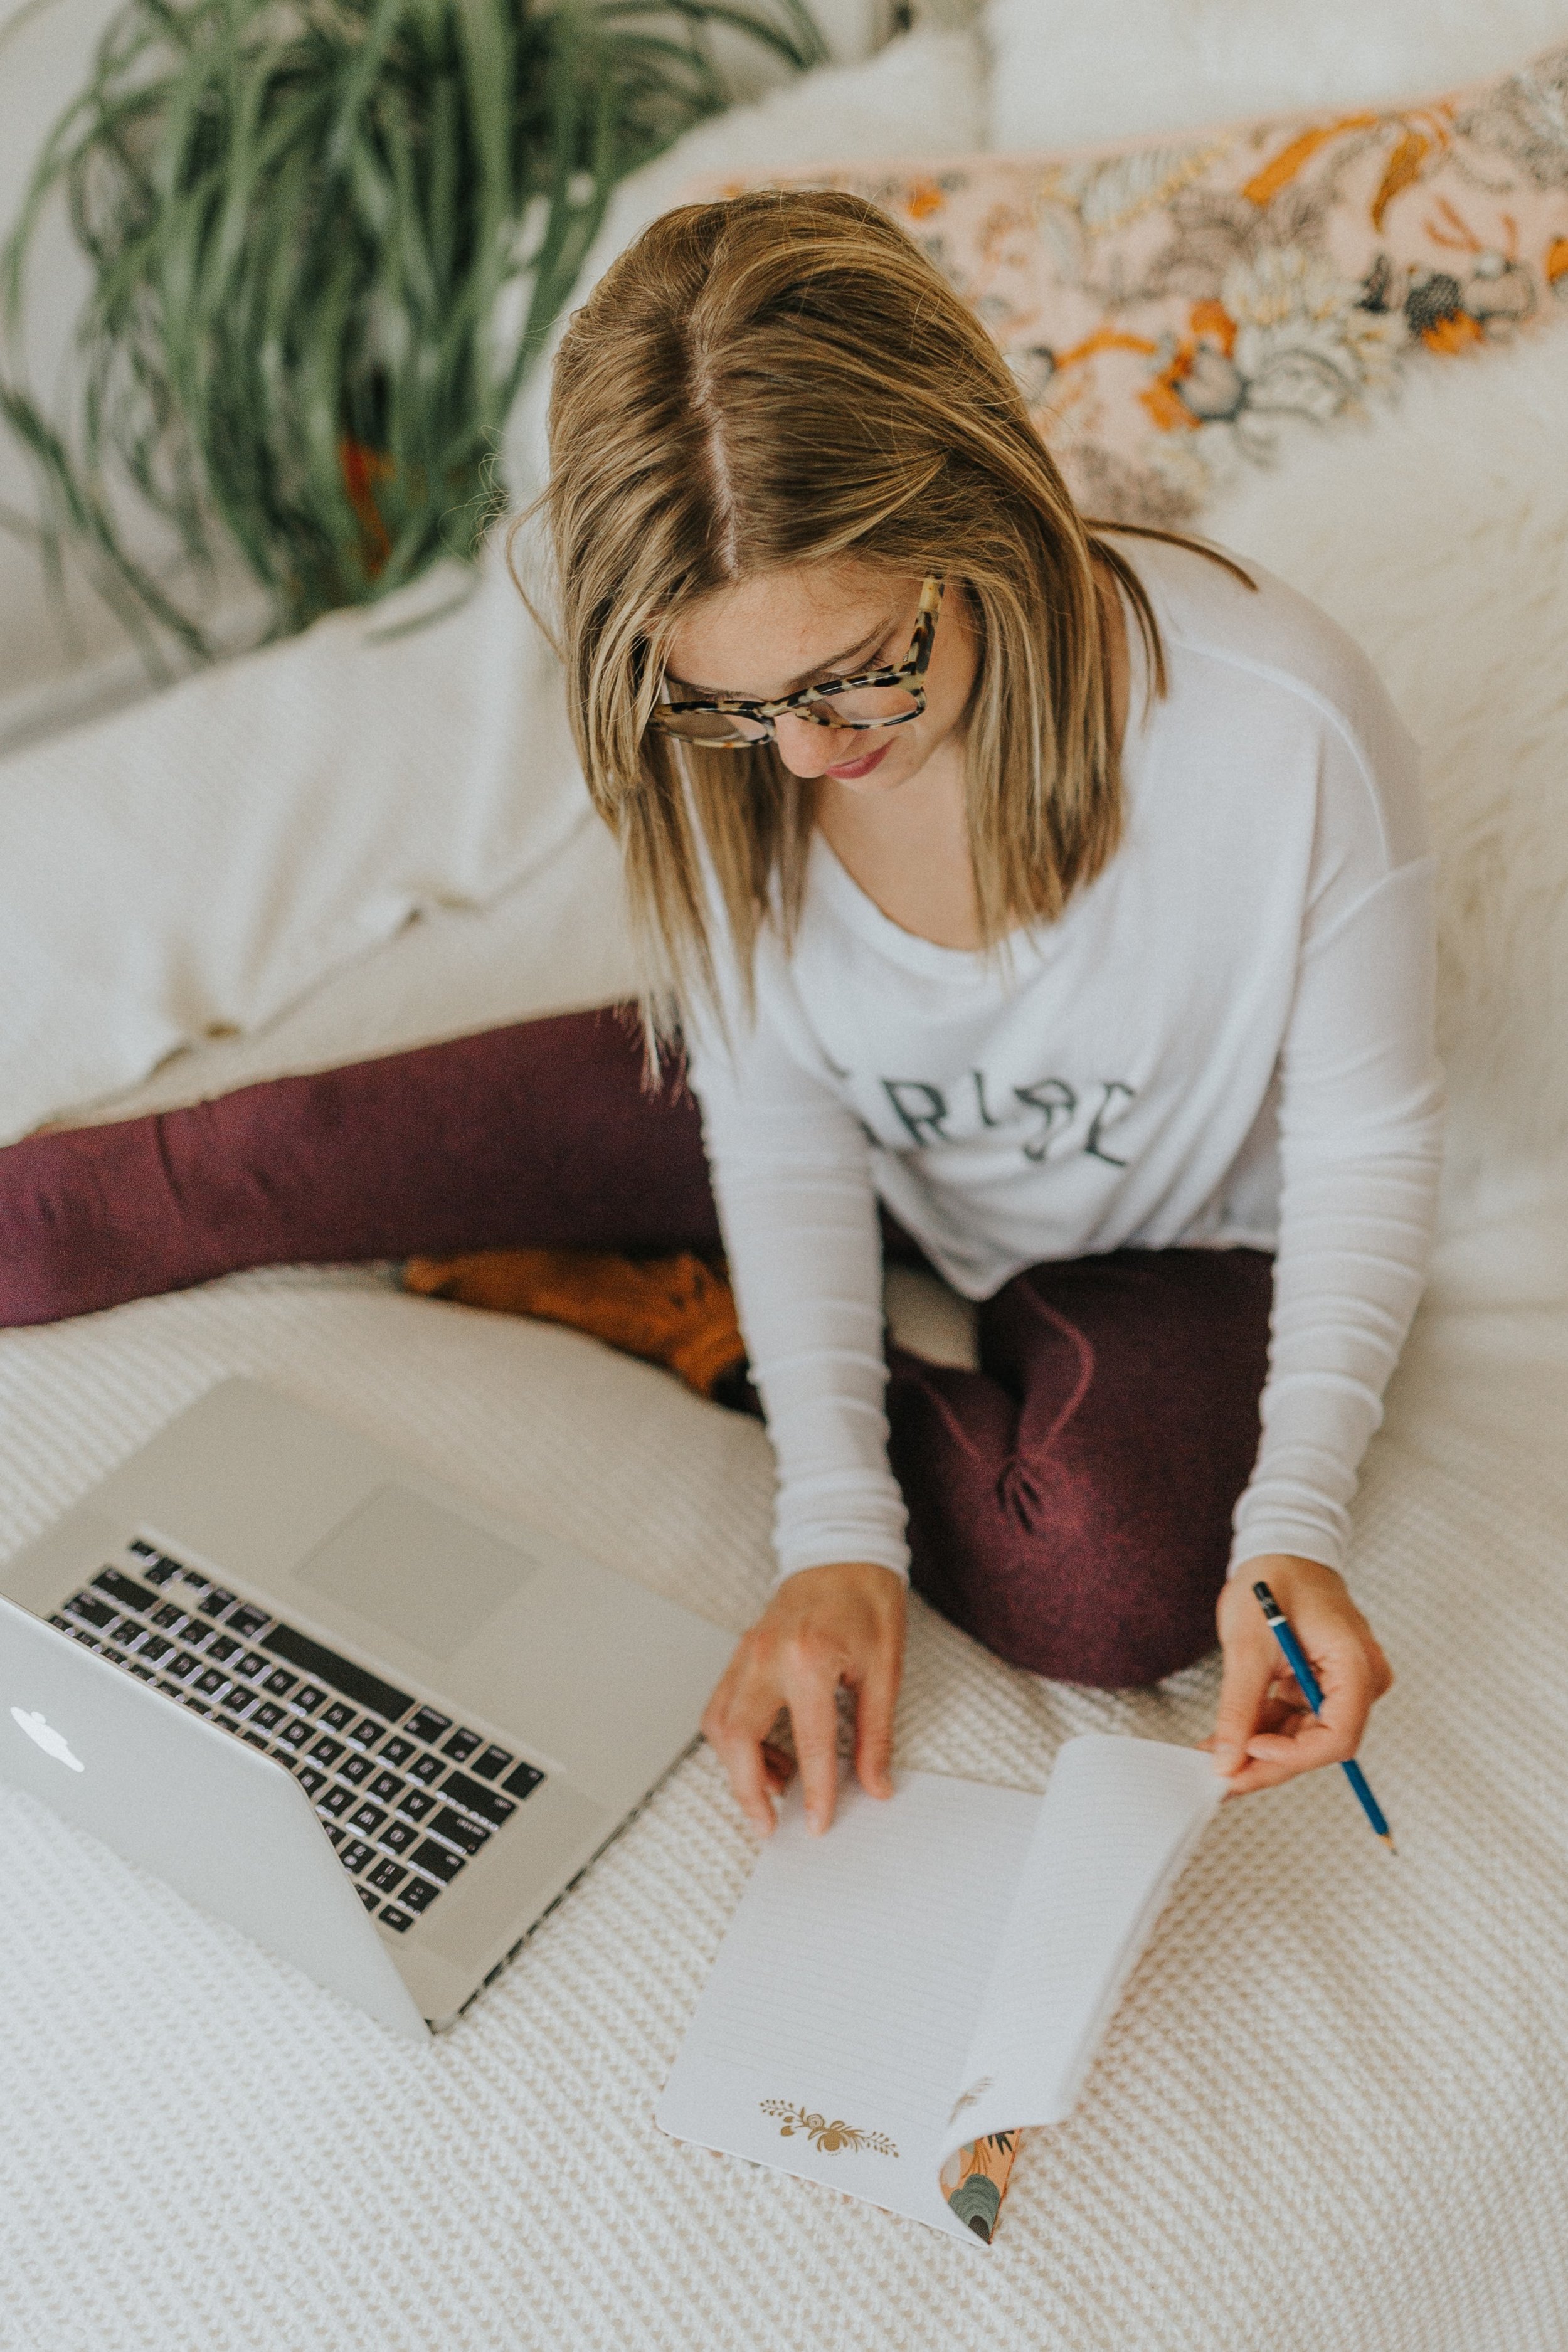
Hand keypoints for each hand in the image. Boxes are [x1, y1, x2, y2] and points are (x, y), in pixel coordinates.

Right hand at [701, 1562, 906, 1836]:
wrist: (843, 1551)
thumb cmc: (868, 1601)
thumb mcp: (885, 1669)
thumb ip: (875, 1732)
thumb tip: (876, 1785)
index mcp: (809, 1660)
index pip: (809, 1744)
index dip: (814, 1792)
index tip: (817, 1824)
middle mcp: (767, 1657)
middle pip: (737, 1739)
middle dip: (748, 1791)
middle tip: (770, 1825)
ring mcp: (746, 1652)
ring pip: (719, 1725)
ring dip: (738, 1767)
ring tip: (776, 1788)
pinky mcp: (741, 1652)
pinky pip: (721, 1705)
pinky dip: (735, 1739)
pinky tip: (767, 1753)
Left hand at [1203, 1555, 1392, 1794]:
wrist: (1282, 1549)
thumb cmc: (1272, 1582)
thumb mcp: (1248, 1644)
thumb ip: (1240, 1706)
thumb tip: (1226, 1761)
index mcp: (1356, 1665)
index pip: (1338, 1735)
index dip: (1293, 1755)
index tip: (1248, 1755)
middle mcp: (1360, 1681)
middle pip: (1320, 1743)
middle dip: (1268, 1761)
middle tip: (1221, 1779)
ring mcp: (1343, 1685)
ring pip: (1304, 1736)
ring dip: (1259, 1749)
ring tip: (1213, 1759)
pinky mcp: (1322, 1686)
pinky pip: (1296, 1719)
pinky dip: (1261, 1730)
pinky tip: (1226, 1740)